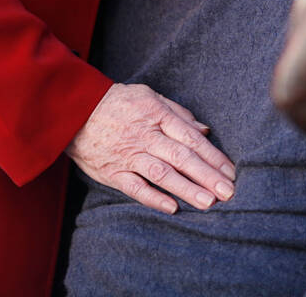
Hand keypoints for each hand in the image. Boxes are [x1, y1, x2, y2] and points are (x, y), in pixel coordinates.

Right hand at [66, 82, 235, 213]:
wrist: (74, 111)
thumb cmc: (119, 102)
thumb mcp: (151, 97)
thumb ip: (179, 114)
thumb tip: (205, 130)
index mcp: (158, 116)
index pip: (191, 138)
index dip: (213, 156)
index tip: (231, 171)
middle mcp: (146, 136)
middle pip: (181, 157)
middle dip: (207, 176)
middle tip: (229, 192)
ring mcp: (129, 155)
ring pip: (162, 174)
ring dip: (187, 189)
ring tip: (208, 203)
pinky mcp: (112, 172)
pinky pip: (135, 187)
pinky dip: (153, 198)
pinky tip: (173, 208)